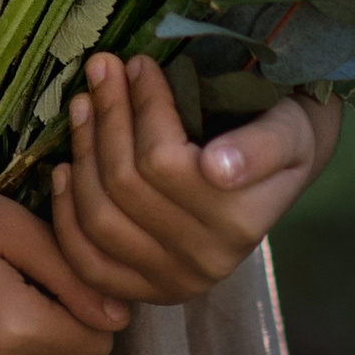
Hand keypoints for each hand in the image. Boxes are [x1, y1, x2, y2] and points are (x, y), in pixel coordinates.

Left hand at [51, 50, 341, 306]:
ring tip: (83, 103)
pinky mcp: (144, 292)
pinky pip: (87, 264)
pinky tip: (62, 170)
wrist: (281, 180)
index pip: (164, 161)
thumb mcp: (291, 130)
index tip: (139, 62)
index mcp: (240, 222)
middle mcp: (205, 261)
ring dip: (83, 152)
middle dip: (108, 116)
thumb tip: (215, 168)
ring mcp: (172, 282)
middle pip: (126, 184)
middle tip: (103, 67)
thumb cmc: (282, 138)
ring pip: (100, 217)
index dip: (143, 106)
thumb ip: (261, 147)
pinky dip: (66, 216)